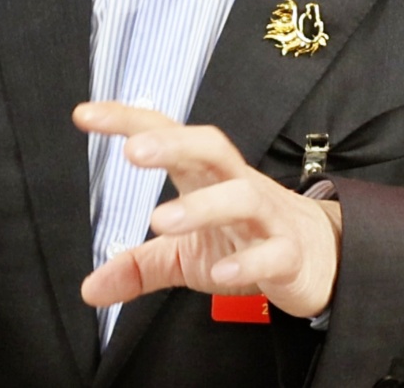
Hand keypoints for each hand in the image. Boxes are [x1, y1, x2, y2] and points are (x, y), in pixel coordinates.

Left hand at [72, 102, 342, 318]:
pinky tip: (223, 273)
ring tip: (160, 221)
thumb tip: (89, 289)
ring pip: (243, 195)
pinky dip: (249, 261)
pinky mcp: (289, 254)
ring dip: (202, 205)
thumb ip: (139, 266)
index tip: (85, 115)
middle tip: (132, 151)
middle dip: (174, 143)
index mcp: (205, 176)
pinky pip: (273, 252)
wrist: (318, 257)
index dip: (128, 121)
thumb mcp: (185, 256)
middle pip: (211, 147)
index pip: (167, 135)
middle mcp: (235, 185)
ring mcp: (266, 218)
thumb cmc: (245, 241)